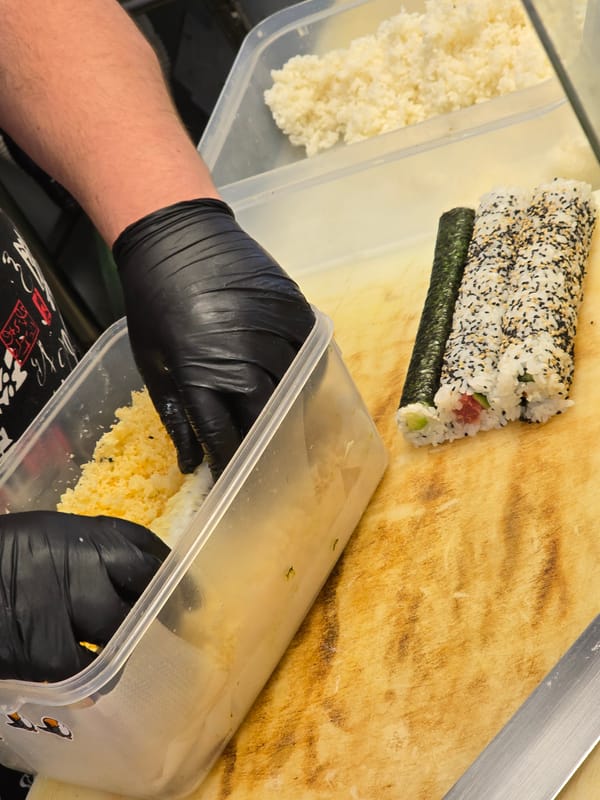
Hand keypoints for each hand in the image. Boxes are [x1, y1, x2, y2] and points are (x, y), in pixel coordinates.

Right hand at [0, 511, 168, 681]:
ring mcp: (61, 609)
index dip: (176, 578)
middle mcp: (80, 566)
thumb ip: (91, 553)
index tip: (192, 598)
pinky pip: (83, 672)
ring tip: (129, 660)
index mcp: (83, 535)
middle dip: (163, 618)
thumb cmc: (4, 553)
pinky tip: (93, 685)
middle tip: (178, 634)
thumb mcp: (50, 536)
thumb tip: (138, 578)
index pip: (147, 553)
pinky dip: (92, 681)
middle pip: (143, 596)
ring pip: (119, 637)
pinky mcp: (40, 650)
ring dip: (127, 651)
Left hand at [112, 199, 315, 479]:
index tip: (232, 477)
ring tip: (286, 421)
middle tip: (265, 454)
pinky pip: (308, 349)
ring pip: (294, 385)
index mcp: (200, 373)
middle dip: (264, 441)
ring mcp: (273, 328)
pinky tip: (294, 377)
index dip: (230, 462)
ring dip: (289, 406)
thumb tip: (191, 462)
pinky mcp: (292, 306)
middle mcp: (243, 355)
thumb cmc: (154, 301)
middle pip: (266, 416)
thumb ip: (175, 414)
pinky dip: (303, 368)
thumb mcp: (152, 362)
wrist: (175, 236)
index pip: (225, 436)